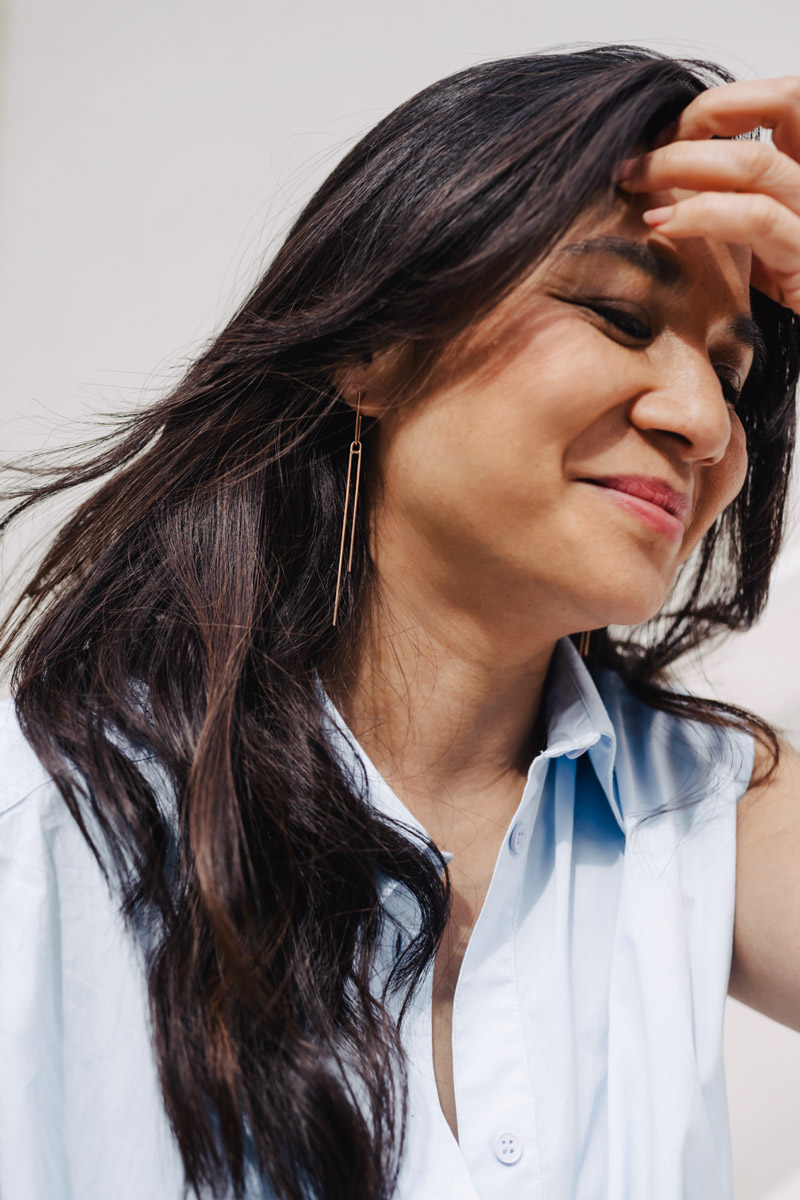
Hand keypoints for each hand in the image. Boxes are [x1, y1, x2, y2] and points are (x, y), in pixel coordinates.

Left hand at [614, 76, 799, 314]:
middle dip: (705, 115)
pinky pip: (757, 219)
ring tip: (634, 181)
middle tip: (643, 152)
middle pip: (785, 102)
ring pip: (756, 161)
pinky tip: (661, 225)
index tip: (664, 133)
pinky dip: (701, 214)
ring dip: (682, 163)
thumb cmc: (780, 294)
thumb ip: (730, 198)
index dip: (722, 103)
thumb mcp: (756, 239)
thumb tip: (664, 176)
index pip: (782, 100)